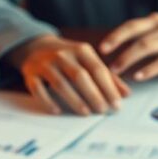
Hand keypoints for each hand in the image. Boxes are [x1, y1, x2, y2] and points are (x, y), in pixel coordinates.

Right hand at [9, 35, 129, 114]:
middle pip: (80, 76)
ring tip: (86, 113)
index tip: (117, 104)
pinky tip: (57, 111)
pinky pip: (38, 88)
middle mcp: (63, 55)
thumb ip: (108, 77)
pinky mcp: (31, 74)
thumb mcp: (89, 61)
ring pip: (60, 83)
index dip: (108, 88)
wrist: (36, 45)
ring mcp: (45, 64)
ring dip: (74, 99)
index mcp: (81, 50)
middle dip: (93, 94)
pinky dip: (47, 100)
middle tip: (103, 110)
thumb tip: (126, 94)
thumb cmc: (69, 58)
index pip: (98, 70)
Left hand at [101, 13, 157, 80]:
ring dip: (130, 60)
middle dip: (119, 52)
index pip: (131, 26)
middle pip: (137, 38)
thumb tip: (120, 49)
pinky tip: (140, 76)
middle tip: (107, 66)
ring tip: (119, 72)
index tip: (102, 47)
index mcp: (156, 20)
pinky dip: (149, 69)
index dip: (115, 36)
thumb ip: (145, 35)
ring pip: (147, 48)